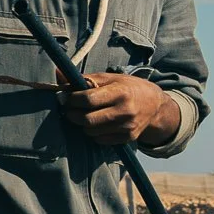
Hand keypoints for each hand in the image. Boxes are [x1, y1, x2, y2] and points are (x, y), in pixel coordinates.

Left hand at [60, 71, 180, 146]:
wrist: (156, 105)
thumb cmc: (127, 87)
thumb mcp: (109, 78)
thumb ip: (83, 78)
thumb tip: (58, 73)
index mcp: (120, 92)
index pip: (88, 99)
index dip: (71, 99)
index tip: (64, 97)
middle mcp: (125, 111)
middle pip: (88, 119)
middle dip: (72, 114)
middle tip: (68, 109)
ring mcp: (128, 127)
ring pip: (92, 131)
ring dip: (81, 124)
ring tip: (80, 115)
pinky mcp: (128, 138)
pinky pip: (101, 140)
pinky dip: (92, 133)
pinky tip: (93, 124)